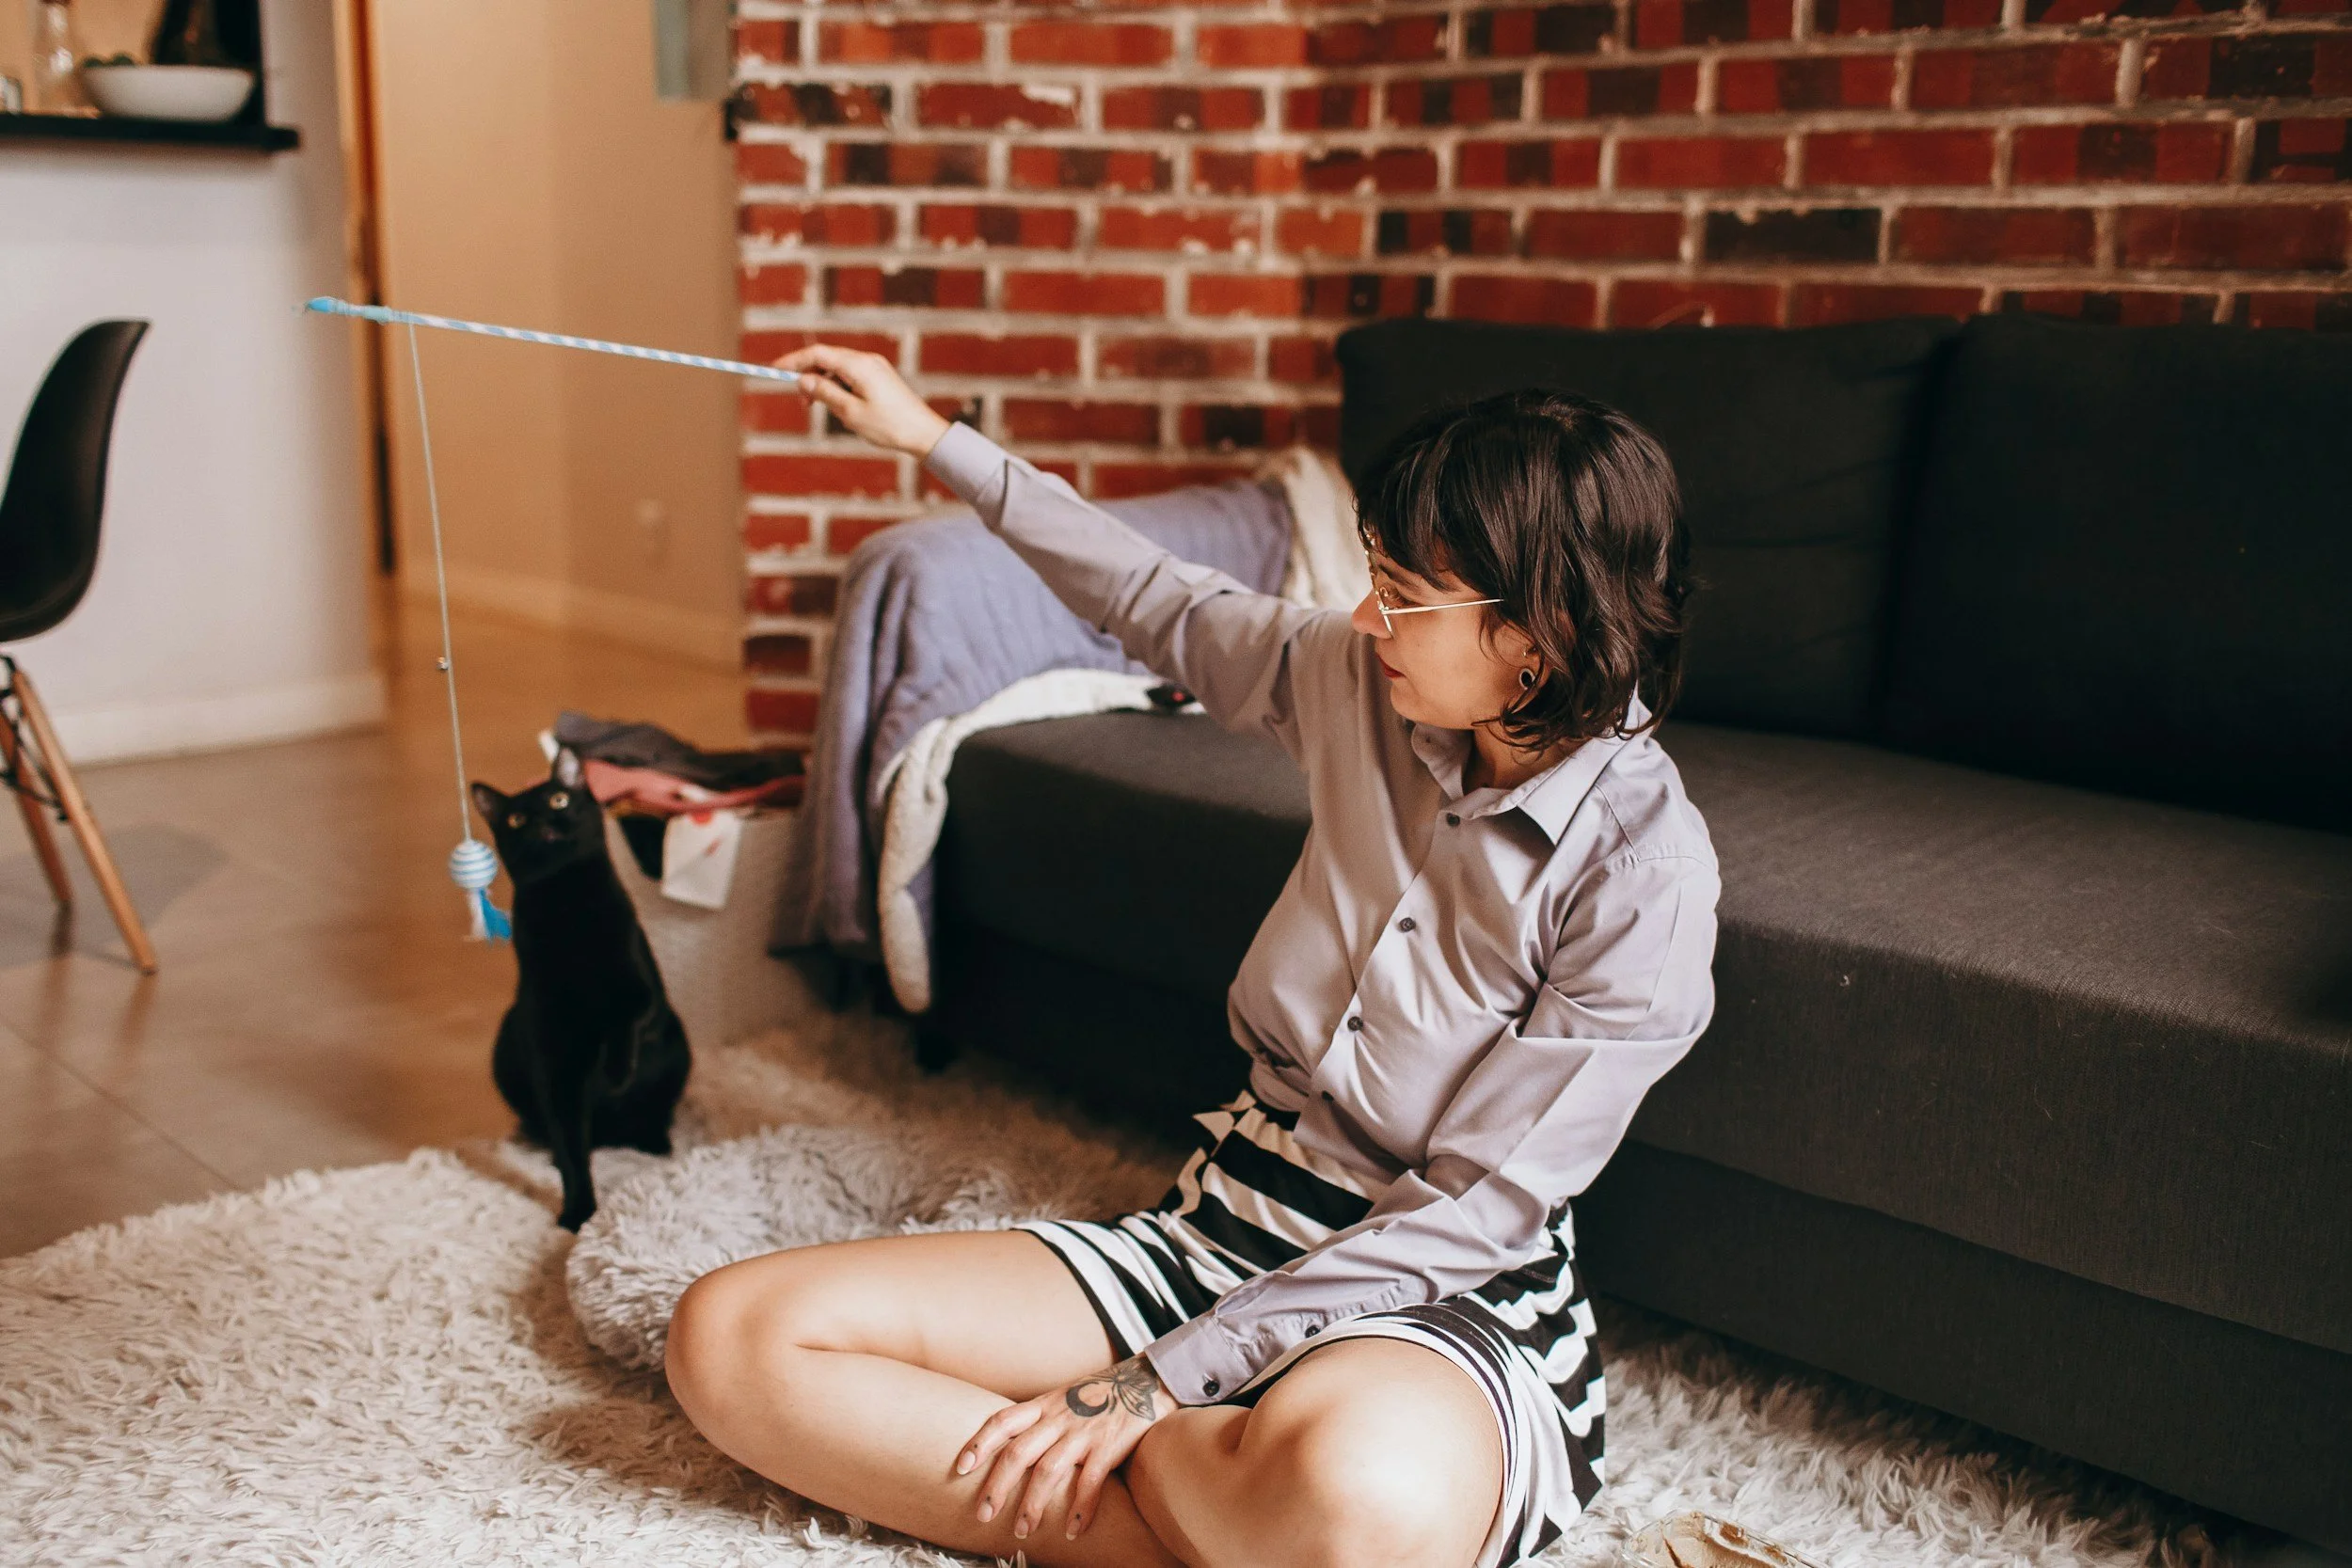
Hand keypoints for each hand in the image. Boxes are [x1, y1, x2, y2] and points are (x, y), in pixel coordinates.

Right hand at [775, 343, 951, 458]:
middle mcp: (866, 360)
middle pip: (826, 358)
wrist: (923, 433)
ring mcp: (875, 367)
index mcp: (858, 366)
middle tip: (803, 402)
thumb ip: (825, 393)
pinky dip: (839, 386)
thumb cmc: (889, 425)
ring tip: (825, 409)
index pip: (817, 354)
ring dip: (824, 384)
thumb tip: (803, 380)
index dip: (793, 360)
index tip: (774, 370)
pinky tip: (843, 408)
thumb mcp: (850, 412)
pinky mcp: (880, 376)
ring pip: (837, 368)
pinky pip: (851, 375)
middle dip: (808, 375)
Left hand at [955, 1352, 1174, 1542]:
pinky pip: (1091, 1481)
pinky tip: (1073, 1532)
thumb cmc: (1098, 1396)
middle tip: (983, 1515)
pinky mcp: (1108, 1446)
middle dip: (997, 1486)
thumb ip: (1038, 1419)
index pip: (1002, 1421)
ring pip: (1049, 1471)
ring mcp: (1083, 1431)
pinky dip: (1081, 1509)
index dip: (979, 1444)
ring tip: (1023, 1531)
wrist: (1145, 1380)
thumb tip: (1007, 1446)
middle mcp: (1058, 1417)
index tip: (961, 1468)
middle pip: (1018, 1452)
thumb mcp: (1062, 1398)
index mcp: (1044, 1404)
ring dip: (1033, 1504)